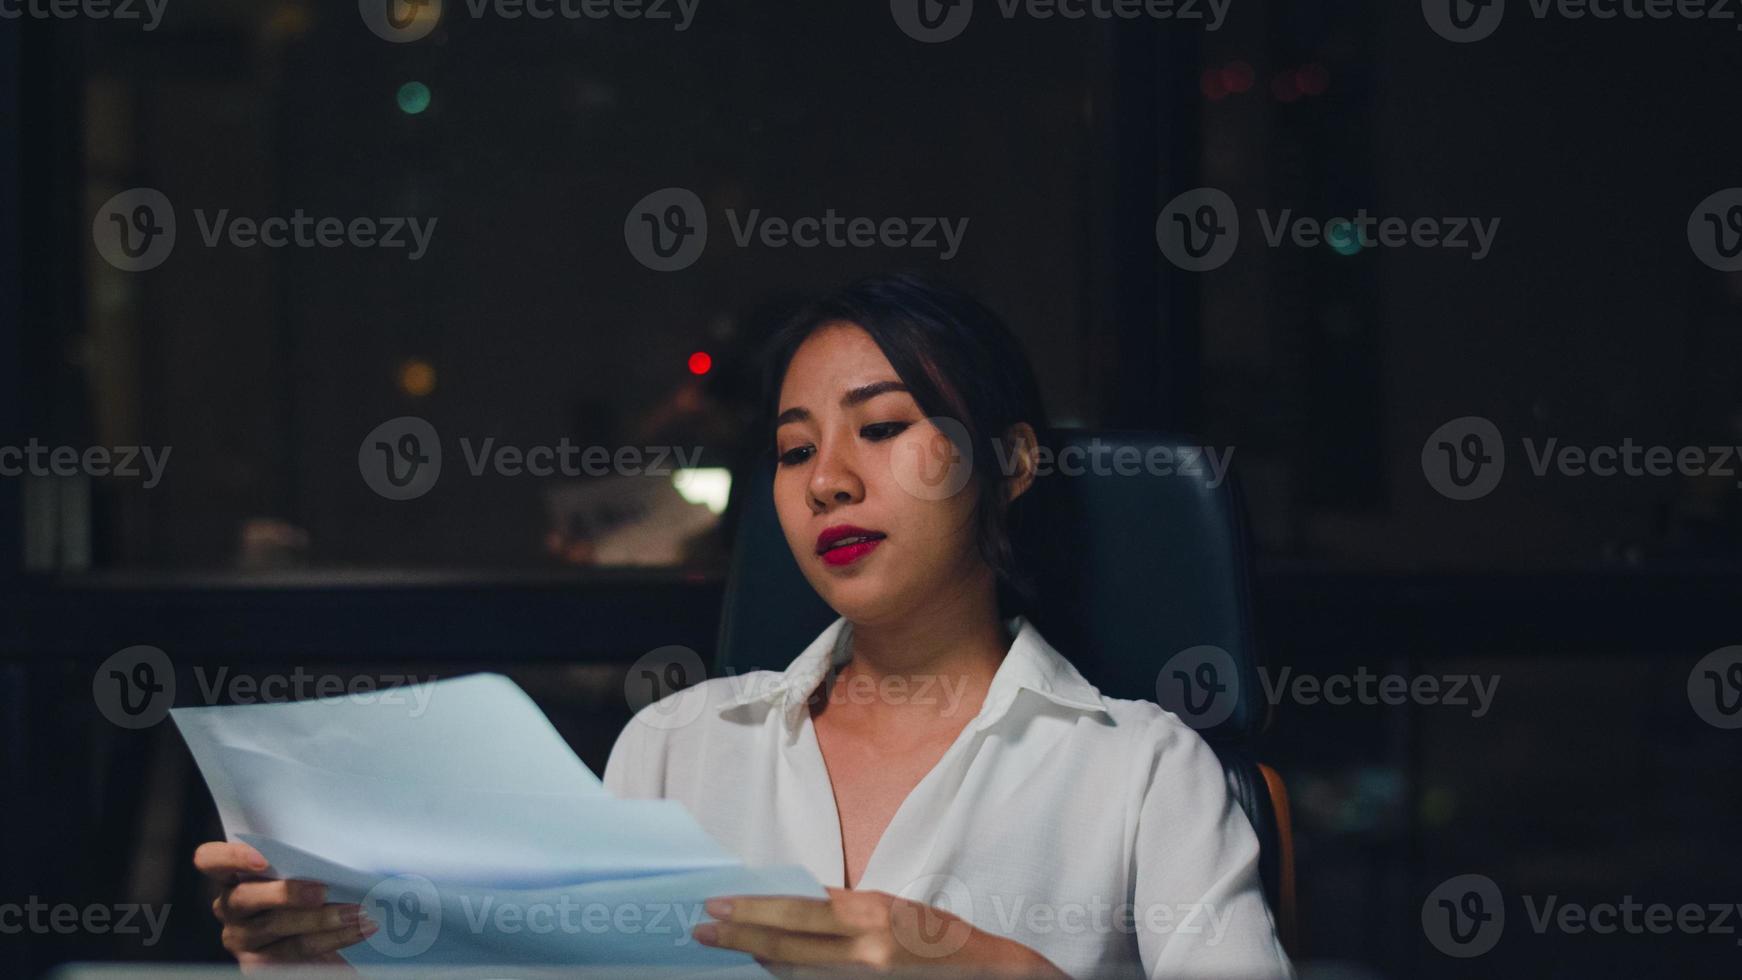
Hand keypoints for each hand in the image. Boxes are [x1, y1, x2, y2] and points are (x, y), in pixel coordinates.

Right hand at [194, 840, 375, 969]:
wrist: (319, 944)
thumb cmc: (309, 896)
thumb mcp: (302, 875)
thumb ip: (303, 863)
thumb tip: (338, 851)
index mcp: (233, 876)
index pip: (210, 859)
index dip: (231, 857)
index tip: (263, 859)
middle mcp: (230, 908)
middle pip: (246, 898)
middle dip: (286, 894)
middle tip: (323, 891)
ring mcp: (241, 939)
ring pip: (276, 927)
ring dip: (323, 919)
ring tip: (358, 912)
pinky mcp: (259, 966)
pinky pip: (297, 952)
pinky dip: (335, 938)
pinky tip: (361, 928)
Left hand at [692, 887, 1067, 977]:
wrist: (988, 976)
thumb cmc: (941, 939)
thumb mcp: (895, 909)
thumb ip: (847, 906)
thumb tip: (800, 896)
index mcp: (873, 914)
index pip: (797, 909)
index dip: (753, 908)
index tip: (718, 902)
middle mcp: (866, 951)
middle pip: (787, 944)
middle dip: (740, 935)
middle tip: (702, 927)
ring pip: (795, 972)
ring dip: (758, 958)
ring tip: (726, 945)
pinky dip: (790, 977)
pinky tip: (768, 968)